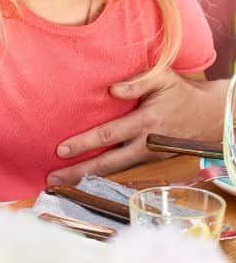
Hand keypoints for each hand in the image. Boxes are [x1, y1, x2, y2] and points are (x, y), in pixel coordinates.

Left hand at [47, 70, 224, 185]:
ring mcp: (149, 156)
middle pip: (108, 162)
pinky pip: (123, 170)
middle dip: (79, 172)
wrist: (211, 115)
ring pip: (114, 170)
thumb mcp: (163, 78)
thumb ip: (137, 82)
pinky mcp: (150, 160)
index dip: (84, 143)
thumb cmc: (181, 92)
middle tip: (52, 179)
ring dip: (87, 178)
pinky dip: (102, 176)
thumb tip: (112, 89)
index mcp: (146, 123)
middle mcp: (146, 144)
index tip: (60, 149)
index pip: (109, 135)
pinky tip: (82, 179)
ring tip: (59, 184)